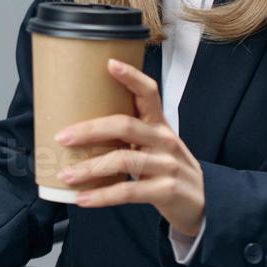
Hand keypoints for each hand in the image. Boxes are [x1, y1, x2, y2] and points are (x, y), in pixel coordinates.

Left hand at [54, 58, 205, 236]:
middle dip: (90, 129)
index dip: (131, 77)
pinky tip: (82, 198)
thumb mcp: (156, 145)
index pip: (149, 93)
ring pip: (123, 160)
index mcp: (159, 124)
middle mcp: (164, 140)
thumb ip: (129, 136)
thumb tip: (79, 131)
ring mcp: (167, 165)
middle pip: (125, 125)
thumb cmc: (169, 169)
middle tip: (63, 136)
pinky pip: (128, 191)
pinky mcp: (165, 191)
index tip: (109, 64)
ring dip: (90, 168)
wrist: (204, 202)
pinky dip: (102, 196)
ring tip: (66, 174)